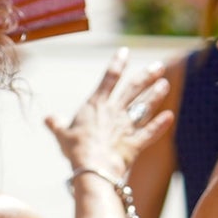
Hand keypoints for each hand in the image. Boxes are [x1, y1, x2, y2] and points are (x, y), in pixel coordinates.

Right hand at [45, 47, 173, 175]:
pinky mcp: (135, 143)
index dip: (117, 64)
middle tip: (158, 66)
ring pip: (145, 107)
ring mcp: (127, 127)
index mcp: (95, 105)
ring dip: (155, 95)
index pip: (108, 78)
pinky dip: (160, 124)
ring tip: (165, 84)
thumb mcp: (61, 135)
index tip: (125, 52)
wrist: (93, 166)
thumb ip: (56, 125)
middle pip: (133, 89)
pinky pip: (150, 132)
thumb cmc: (75, 149)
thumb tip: (48, 118)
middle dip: (146, 76)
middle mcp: (114, 112)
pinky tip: (169, 116)